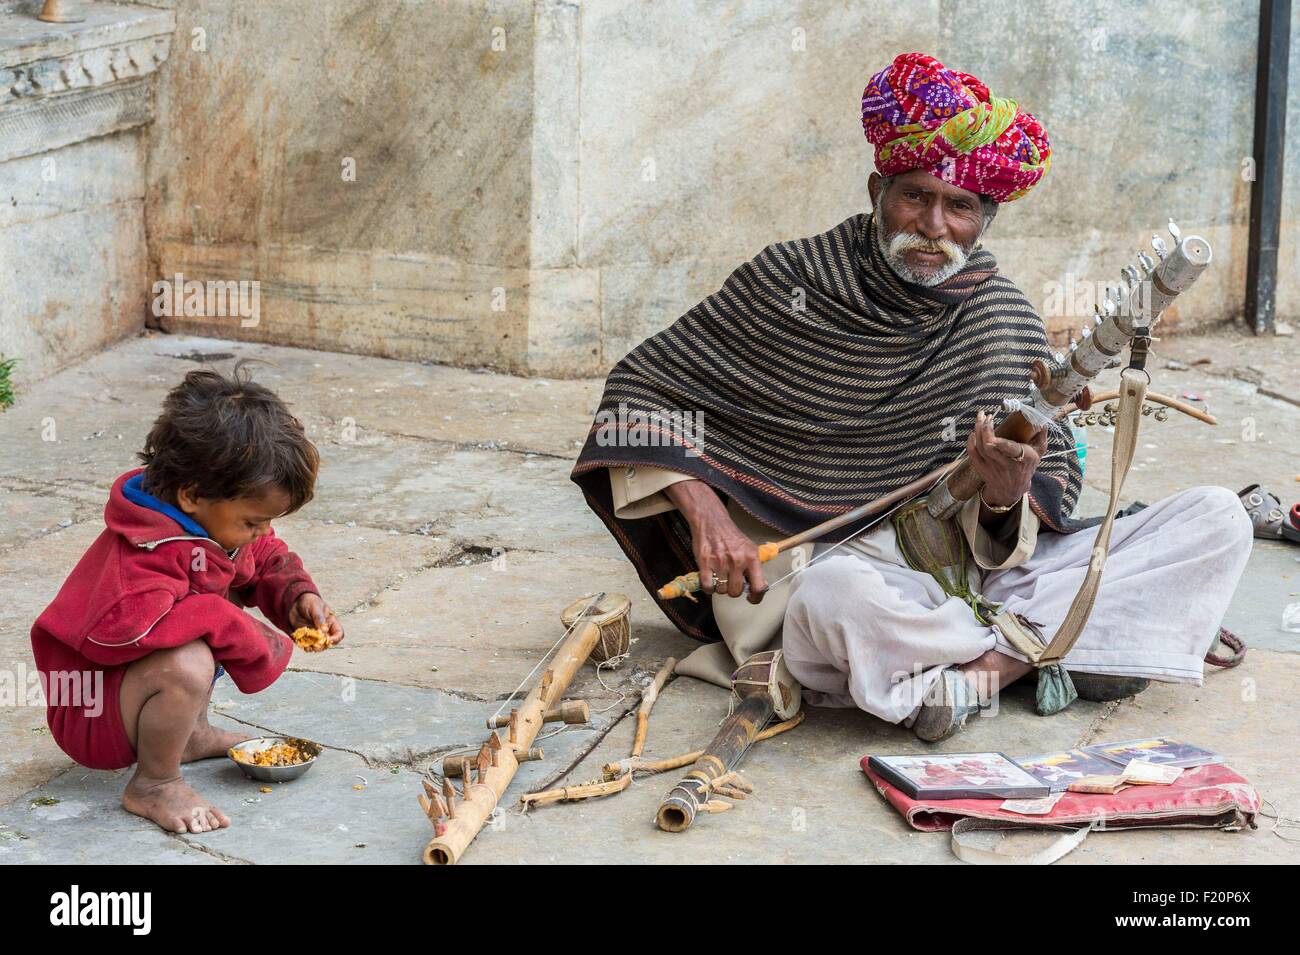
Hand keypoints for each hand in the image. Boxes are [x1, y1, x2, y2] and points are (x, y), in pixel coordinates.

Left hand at [289, 593, 343, 646]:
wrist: (296, 602)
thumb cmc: (309, 602)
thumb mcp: (315, 607)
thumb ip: (319, 618)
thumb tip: (324, 630)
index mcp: (331, 622)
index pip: (339, 633)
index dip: (336, 639)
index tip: (328, 640)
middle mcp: (325, 630)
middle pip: (329, 642)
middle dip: (323, 646)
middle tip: (316, 646)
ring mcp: (316, 634)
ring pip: (319, 645)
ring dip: (315, 648)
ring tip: (308, 647)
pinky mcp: (307, 636)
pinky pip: (309, 644)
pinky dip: (307, 647)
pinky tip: (303, 646)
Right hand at [664, 480, 767, 603]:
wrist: (712, 521)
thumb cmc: (731, 537)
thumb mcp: (749, 549)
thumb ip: (754, 568)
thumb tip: (759, 587)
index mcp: (752, 558)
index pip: (758, 587)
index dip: (756, 598)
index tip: (751, 598)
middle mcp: (737, 561)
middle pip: (736, 592)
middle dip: (733, 589)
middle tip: (730, 581)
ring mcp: (721, 562)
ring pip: (721, 591)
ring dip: (719, 587)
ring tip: (719, 576)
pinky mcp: (705, 563)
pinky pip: (708, 587)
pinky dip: (708, 587)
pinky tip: (710, 579)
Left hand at [966, 409, 1046, 506]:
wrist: (1012, 490)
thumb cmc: (1026, 467)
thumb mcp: (1039, 453)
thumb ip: (1041, 437)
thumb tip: (1042, 421)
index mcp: (1024, 458)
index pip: (1011, 449)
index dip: (1001, 441)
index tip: (996, 430)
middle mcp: (1006, 464)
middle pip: (990, 447)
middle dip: (986, 430)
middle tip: (987, 417)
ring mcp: (993, 467)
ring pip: (981, 448)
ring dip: (978, 432)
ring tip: (980, 418)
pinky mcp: (982, 469)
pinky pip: (973, 455)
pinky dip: (971, 443)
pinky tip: (973, 433)